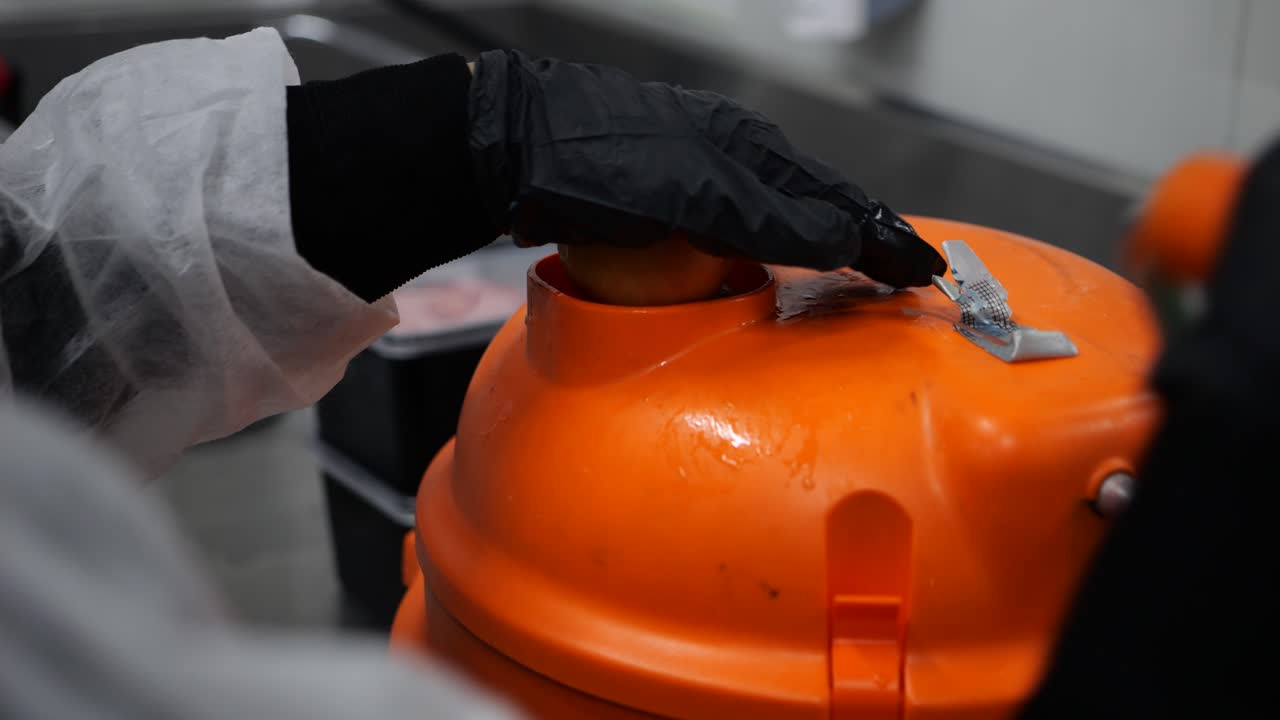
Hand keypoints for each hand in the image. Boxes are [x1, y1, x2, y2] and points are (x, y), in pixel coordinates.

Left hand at [467, 50, 945, 287]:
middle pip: (815, 200)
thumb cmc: (598, 164)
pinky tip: (767, 259)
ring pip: (778, 209)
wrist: (513, 145)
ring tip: (854, 270)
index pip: (836, 199)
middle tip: (902, 274)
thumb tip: (843, 237)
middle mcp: (733, 154)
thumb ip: (766, 217)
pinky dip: (772, 241)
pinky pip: (739, 219)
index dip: (882, 236)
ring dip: (821, 239)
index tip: (923, 270)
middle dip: (864, 236)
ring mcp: (699, 168)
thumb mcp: (690, 194)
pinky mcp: (666, 189)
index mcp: (750, 149)